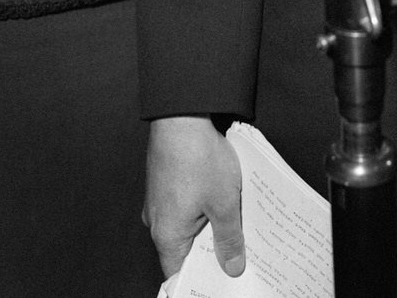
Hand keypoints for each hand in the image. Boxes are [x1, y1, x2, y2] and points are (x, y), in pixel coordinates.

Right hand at [144, 115, 244, 278]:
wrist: (181, 115)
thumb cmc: (198, 158)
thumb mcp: (224, 204)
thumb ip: (229, 239)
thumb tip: (232, 268)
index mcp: (167, 235)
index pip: (181, 273)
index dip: (204, 279)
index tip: (224, 281)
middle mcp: (157, 221)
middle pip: (185, 250)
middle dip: (212, 252)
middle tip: (239, 256)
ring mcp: (159, 200)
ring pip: (187, 226)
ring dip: (209, 227)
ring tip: (235, 226)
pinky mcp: (165, 182)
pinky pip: (184, 205)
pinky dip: (203, 208)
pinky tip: (223, 201)